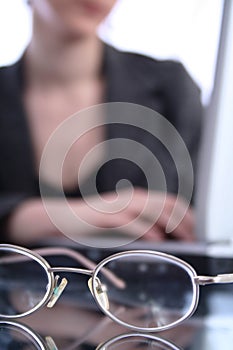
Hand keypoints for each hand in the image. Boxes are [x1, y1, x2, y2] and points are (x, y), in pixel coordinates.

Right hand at [7, 188, 194, 243]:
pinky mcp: (104, 217)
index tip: (195, 229)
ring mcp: (117, 206)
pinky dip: (145, 229)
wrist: (64, 218)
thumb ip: (142, 223)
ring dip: (169, 224)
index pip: (169, 200)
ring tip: (182, 238)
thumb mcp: (123, 220)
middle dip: (182, 220)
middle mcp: (129, 198)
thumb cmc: (96, 222)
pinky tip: (157, 239)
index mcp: (136, 197)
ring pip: (150, 209)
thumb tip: (164, 235)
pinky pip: (129, 221)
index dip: (185, 214)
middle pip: (164, 204)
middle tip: (194, 236)